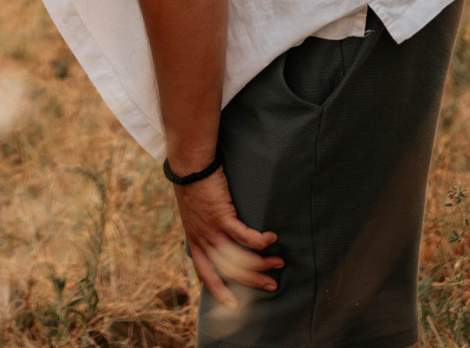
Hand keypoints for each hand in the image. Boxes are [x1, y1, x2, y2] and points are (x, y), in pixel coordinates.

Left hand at [172, 169, 280, 306]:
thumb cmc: (195, 186)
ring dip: (261, 263)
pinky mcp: (222, 215)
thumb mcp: (194, 214)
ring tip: (279, 263)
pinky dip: (260, 241)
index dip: (219, 291)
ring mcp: (212, 229)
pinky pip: (244, 235)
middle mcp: (203, 239)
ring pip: (238, 257)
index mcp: (195, 241)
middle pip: (228, 271)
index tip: (234, 305)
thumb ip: (204, 229)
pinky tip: (272, 239)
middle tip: (271, 286)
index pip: (205, 274)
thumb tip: (217, 238)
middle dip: (252, 281)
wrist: (190, 165)